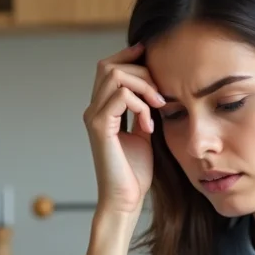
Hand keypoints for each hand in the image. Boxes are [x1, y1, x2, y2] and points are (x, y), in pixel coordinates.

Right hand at [83, 43, 165, 215]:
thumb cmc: (134, 171)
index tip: (150, 55)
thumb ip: (143, 110)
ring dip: (143, 85)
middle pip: (109, 66)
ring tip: (157, 106)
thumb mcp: (143, 132)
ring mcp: (94, 117)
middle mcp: (94, 109)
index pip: (108, 68)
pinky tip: (149, 125)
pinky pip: (121, 97)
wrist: (126, 199)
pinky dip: (141, 105)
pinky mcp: (100, 127)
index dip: (128, 56)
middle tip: (160, 94)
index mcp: (102, 109)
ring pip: (115, 76)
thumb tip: (155, 90)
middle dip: (141, 71)